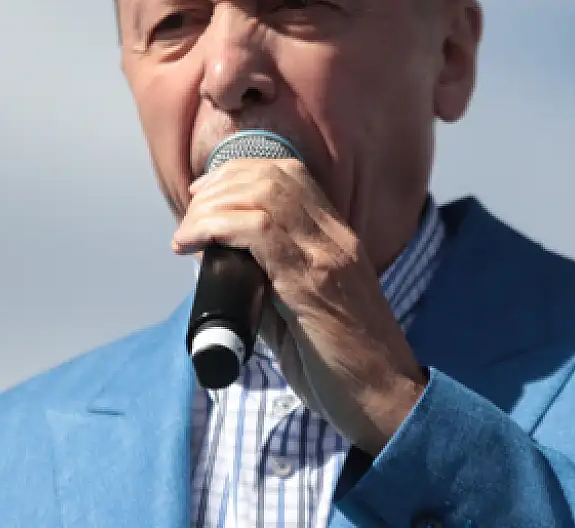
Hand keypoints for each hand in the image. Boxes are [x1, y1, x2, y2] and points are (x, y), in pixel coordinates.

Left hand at [172, 159, 426, 453]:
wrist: (386, 400)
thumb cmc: (342, 368)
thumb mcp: (301, 315)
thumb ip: (268, 287)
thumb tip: (219, 273)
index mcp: (338, 240)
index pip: (290, 175)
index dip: (241, 174)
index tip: (206, 198)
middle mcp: (335, 237)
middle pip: (271, 175)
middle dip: (220, 185)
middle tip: (192, 215)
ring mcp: (327, 255)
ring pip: (261, 194)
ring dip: (211, 206)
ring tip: (188, 234)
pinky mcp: (312, 280)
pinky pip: (256, 228)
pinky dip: (215, 226)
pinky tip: (193, 242)